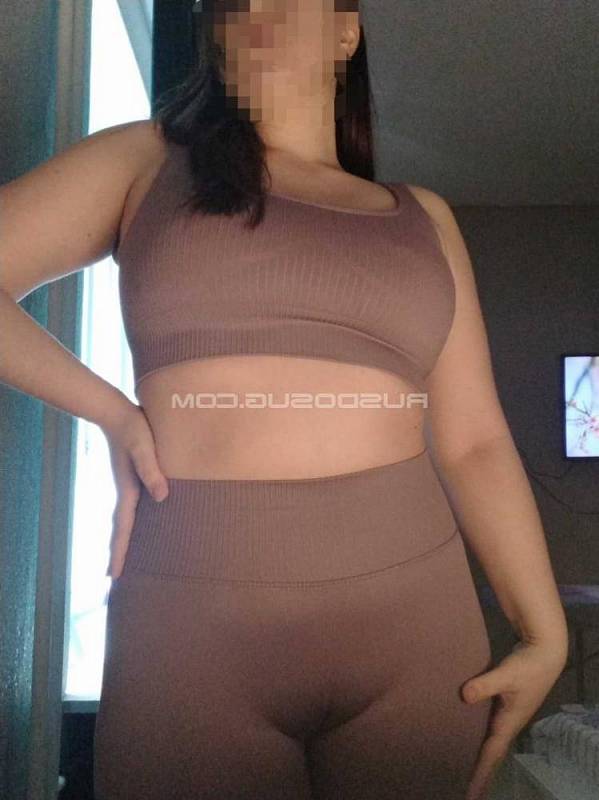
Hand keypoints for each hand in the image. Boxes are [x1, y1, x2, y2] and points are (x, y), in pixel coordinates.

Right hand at [102, 401, 168, 578]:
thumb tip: (162, 498)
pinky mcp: (134, 477)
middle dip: (118, 553)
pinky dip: (133, 521)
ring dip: (125, 539)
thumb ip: (151, 470)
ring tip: (124, 557)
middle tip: (114, 578)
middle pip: (122, 529)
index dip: (120, 552)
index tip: (112, 576)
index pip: (123, 529)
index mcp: (128, 490)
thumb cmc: (132, 428)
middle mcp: (126, 492)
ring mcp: (128, 485)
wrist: (116, 412)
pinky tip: (143, 521)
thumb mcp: (144, 448)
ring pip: (127, 520)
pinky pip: (133, 507)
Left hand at [462, 637, 567, 799]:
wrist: (544, 651)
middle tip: (463, 784)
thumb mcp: (507, 674)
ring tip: (461, 761)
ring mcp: (508, 711)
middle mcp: (509, 721)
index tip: (471, 792)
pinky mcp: (505, 699)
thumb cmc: (528, 665)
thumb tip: (464, 696)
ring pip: (490, 736)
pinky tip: (465, 727)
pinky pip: (489, 721)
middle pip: (492, 750)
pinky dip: (478, 729)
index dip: (481, 772)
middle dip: (479, 768)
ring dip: (478, 749)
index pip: (493, 752)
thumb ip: (486, 684)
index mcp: (510, 721)